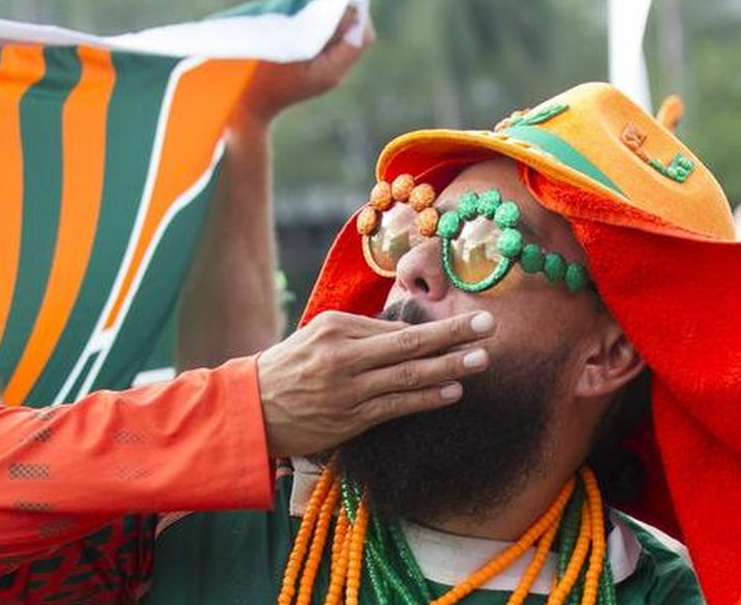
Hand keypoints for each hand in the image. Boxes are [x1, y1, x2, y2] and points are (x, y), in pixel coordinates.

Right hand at [231, 0, 374, 127]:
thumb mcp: (283, 49)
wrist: (249, 107)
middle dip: (341, 6)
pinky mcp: (316, 63)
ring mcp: (326, 68)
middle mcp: (334, 71)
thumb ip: (312, 28)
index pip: (359, 38)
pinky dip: (323, 19)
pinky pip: (329, 37)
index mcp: (330, 71)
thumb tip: (334, 5)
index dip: (352, 11)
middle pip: (353, 32)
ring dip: (331, 10)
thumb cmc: (260, 79)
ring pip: (342, 32)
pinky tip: (307, 7)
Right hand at [256, 309, 495, 456]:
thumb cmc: (289, 368)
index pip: (395, 327)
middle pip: (408, 344)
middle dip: (452, 335)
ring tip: (480, 359)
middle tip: (489, 327)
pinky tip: (452, 392)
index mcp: (336, 328)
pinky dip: (426, 399)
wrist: (251, 409)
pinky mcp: (349, 420)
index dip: (436, 326)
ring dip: (448, 367)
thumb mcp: (318, 337)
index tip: (471, 321)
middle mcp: (343, 356)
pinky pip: (395, 406)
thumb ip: (362, 334)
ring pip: (406, 376)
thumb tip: (409, 335)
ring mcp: (347, 390)